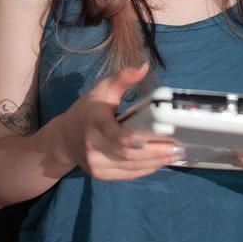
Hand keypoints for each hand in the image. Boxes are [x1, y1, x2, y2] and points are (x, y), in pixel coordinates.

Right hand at [59, 62, 184, 180]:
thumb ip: (123, 78)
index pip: (115, 134)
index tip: (156, 140)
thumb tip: (144, 66)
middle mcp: (92, 145)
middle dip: (156, 153)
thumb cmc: (87, 110)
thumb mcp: (101, 90)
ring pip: (130, 167)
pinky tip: (160, 162)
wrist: (64, 138)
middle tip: (177, 148)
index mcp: (93, 122)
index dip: (133, 140)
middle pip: (128, 154)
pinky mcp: (101, 175)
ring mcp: (95, 164)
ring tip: (175, 155)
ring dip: (155, 163)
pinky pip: (128, 175)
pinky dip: (146, 169)